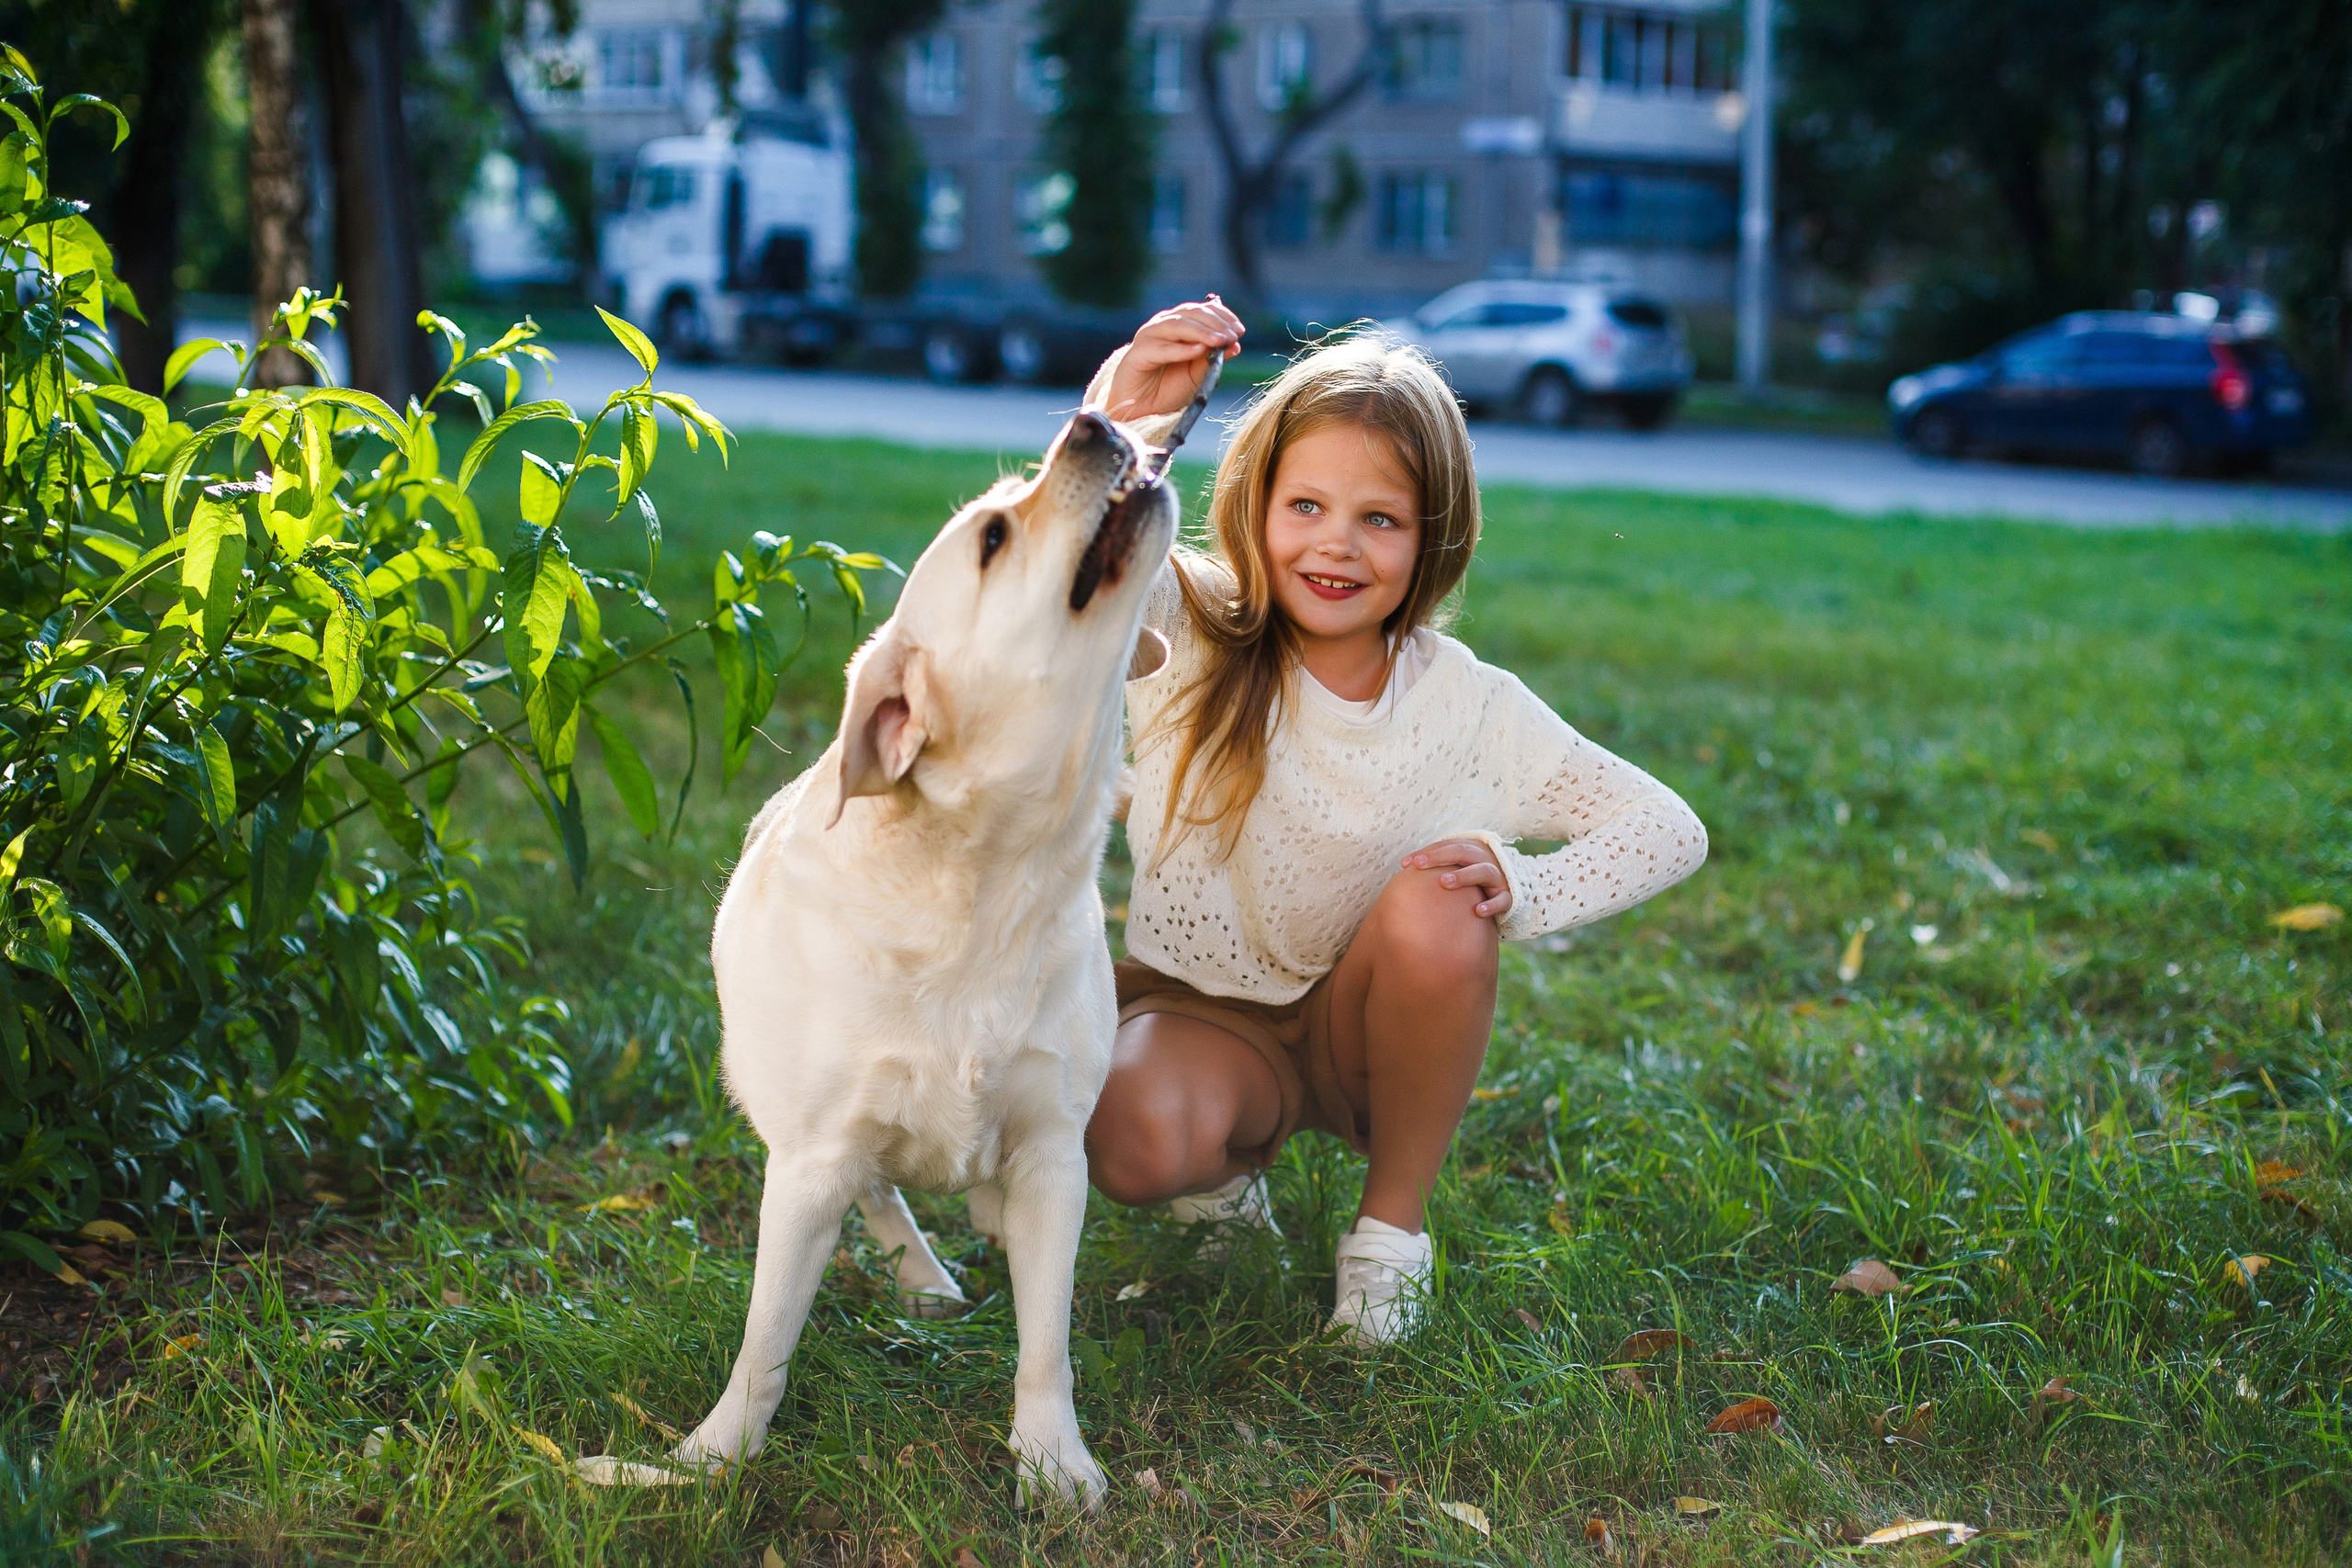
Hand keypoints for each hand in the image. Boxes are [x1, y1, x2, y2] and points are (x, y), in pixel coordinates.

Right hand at [1100, 297, 1245, 421]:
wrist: (1142, 410)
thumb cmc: (1168, 389)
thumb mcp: (1197, 374)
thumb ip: (1213, 359)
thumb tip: (1235, 345)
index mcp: (1178, 326)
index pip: (1201, 311)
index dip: (1222, 316)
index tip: (1239, 330)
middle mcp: (1163, 326)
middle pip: (1191, 313)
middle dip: (1215, 323)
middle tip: (1232, 336)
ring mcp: (1149, 337)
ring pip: (1177, 325)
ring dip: (1201, 332)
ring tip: (1220, 341)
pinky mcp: (1138, 353)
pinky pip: (1162, 348)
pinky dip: (1181, 348)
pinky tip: (1199, 350)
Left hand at [1402, 839, 1512, 921]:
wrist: (1507, 892)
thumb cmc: (1473, 881)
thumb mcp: (1458, 869)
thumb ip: (1437, 868)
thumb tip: (1404, 871)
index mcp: (1471, 850)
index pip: (1446, 845)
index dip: (1426, 852)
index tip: (1405, 863)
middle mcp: (1485, 860)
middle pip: (1462, 852)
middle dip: (1439, 857)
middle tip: (1418, 865)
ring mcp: (1498, 878)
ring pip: (1483, 871)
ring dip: (1464, 875)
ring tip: (1444, 882)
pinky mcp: (1507, 896)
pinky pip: (1502, 899)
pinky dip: (1492, 904)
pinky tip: (1478, 911)